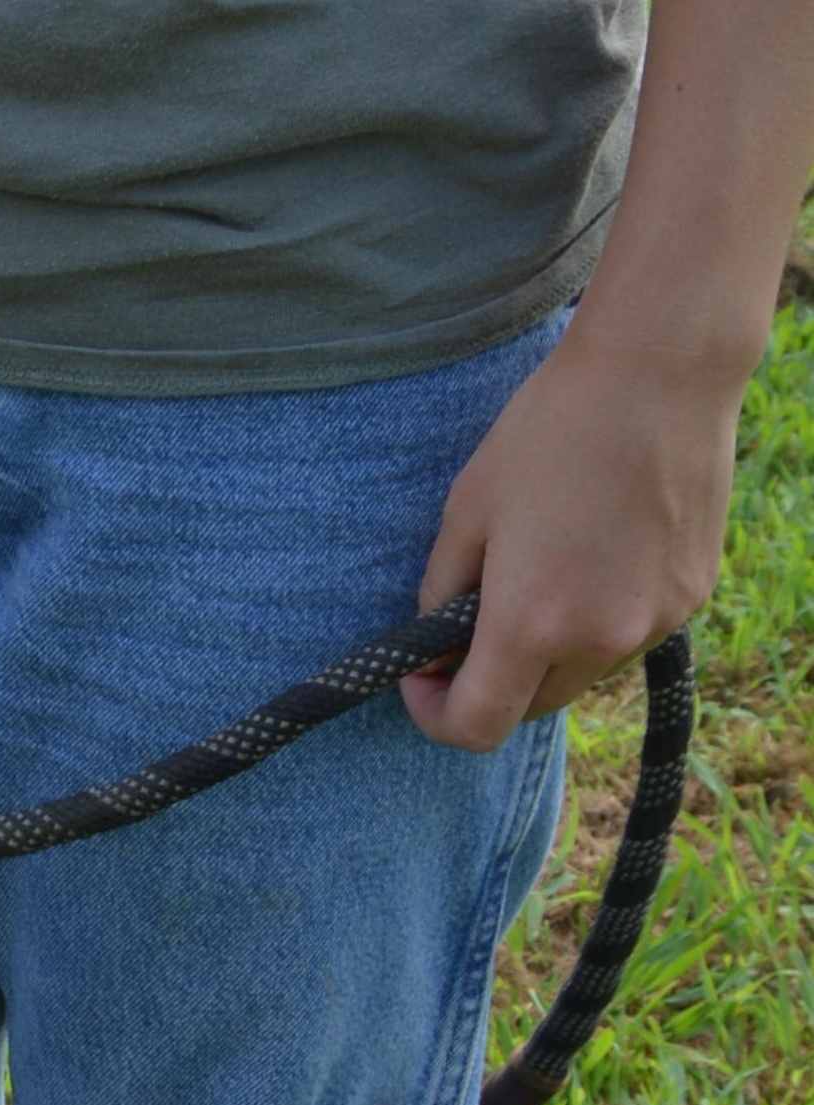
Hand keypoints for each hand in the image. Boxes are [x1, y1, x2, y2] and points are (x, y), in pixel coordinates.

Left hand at [404, 318, 741, 750]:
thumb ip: (442, 597)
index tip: (421, 677)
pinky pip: (627, 637)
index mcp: (532, 626)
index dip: (435, 715)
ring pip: (580, 675)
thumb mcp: (465, 515)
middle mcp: (600, 640)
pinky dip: (597, 622)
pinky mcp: (691, 595)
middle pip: (528, 708)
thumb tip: (436, 648)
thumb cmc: (550, 431)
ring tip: (538, 578)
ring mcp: (654, 621)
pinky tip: (592, 556)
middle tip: (469, 629)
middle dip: (491, 684)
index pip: (475, 728)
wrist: (660, 369)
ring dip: (547, 654)